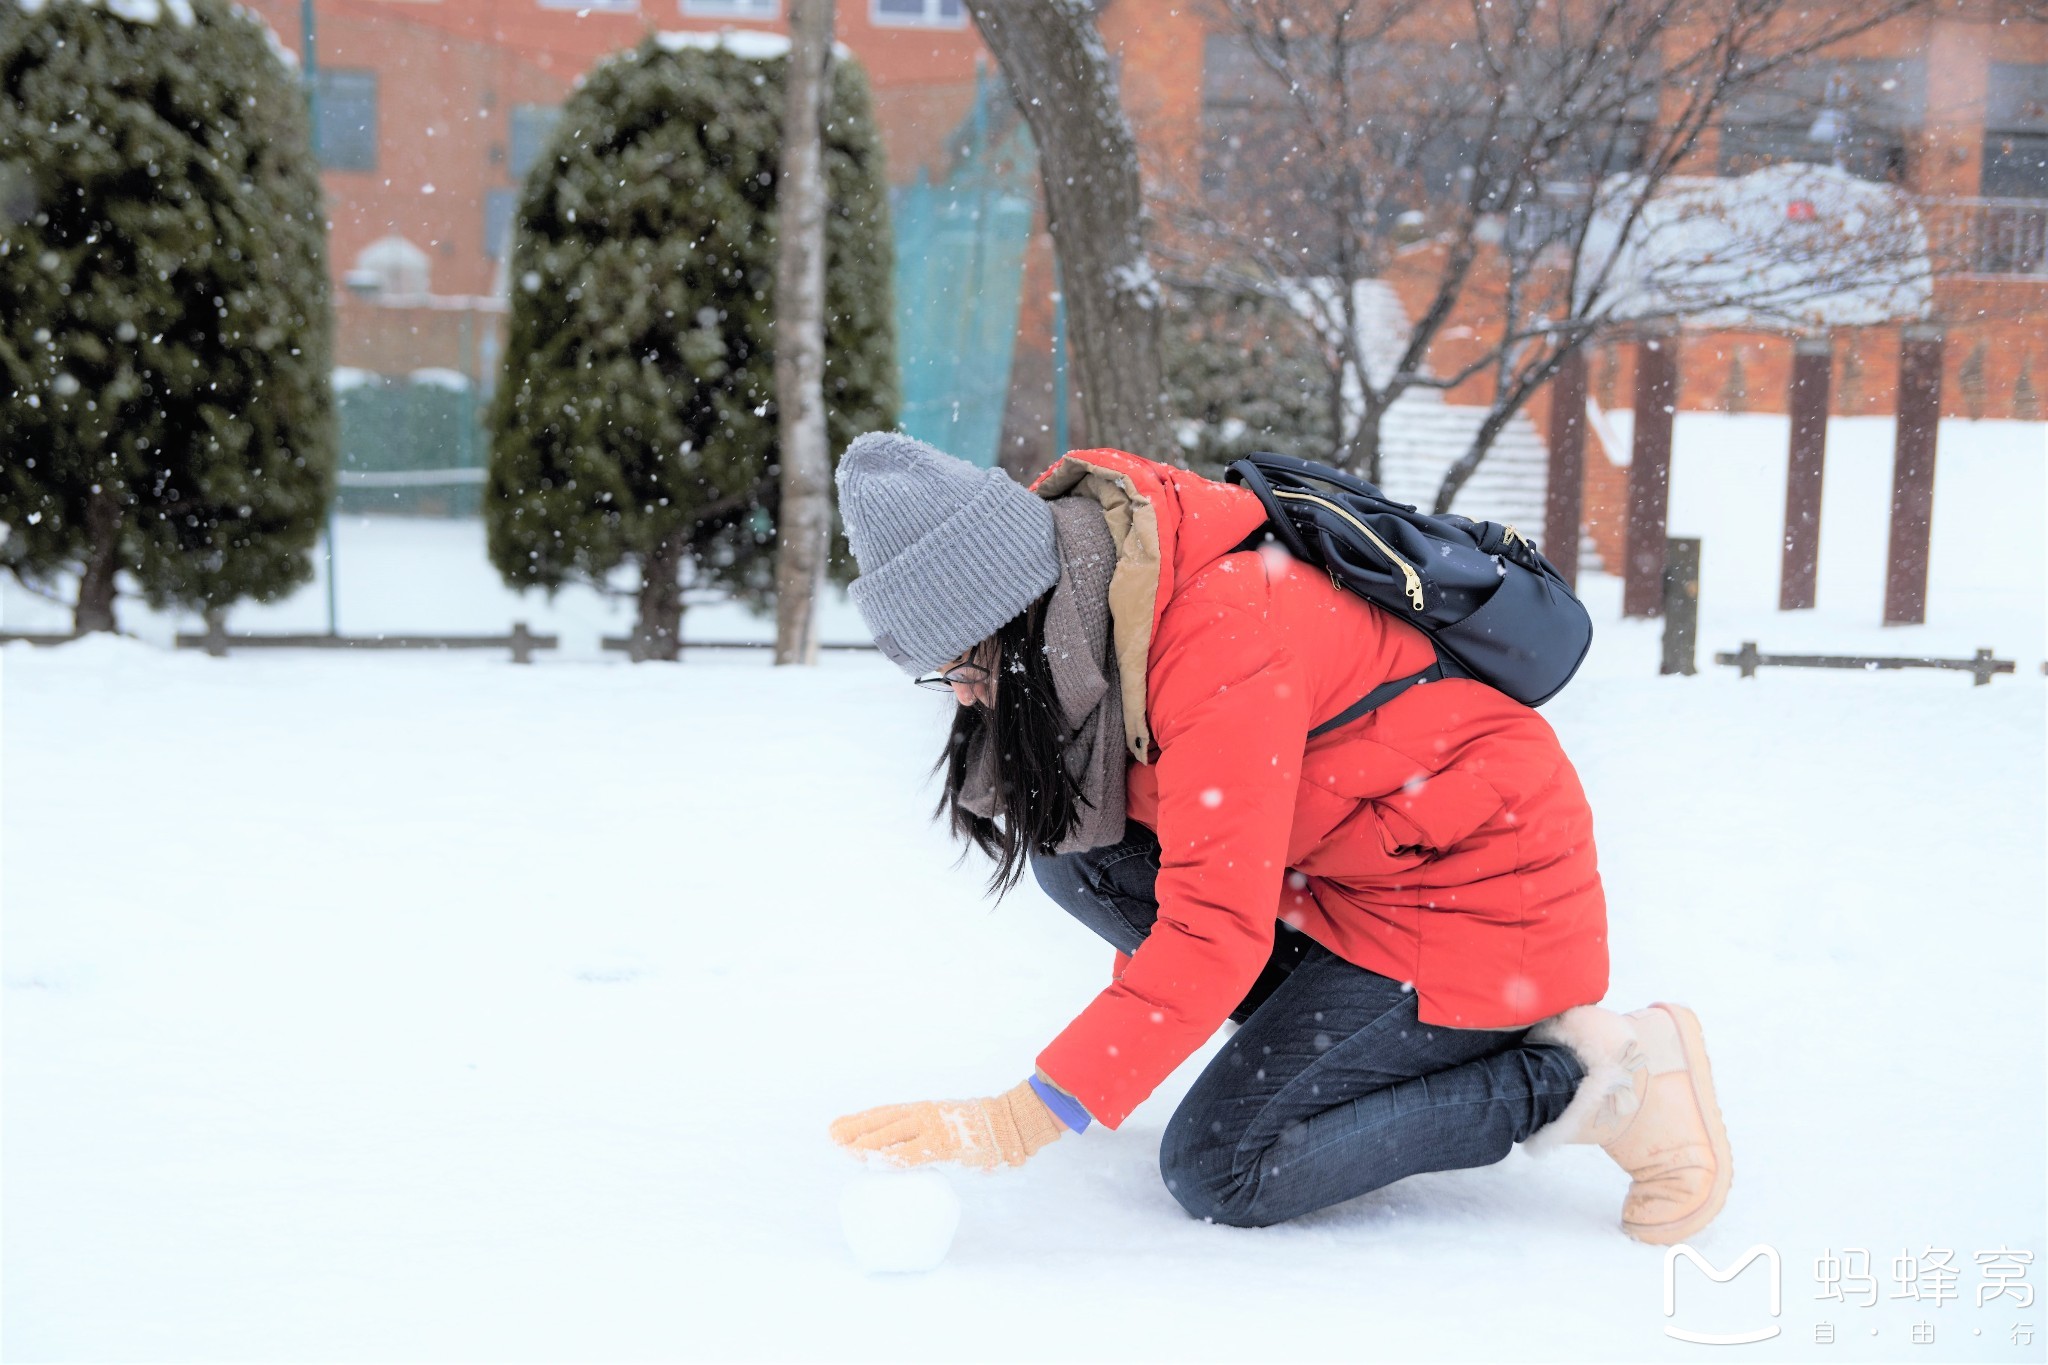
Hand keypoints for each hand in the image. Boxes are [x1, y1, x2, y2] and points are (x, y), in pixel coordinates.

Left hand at [829, 1078, 1063, 1170]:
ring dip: (867, 1144)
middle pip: (882, 1121)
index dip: (859, 1120)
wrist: (1011, 1123)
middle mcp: (924, 1115)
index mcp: (923, 1109)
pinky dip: (893, 1158)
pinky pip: (913, 1154)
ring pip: (893, 1135)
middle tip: (831, 1136)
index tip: (836, 1127)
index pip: (884, 1114)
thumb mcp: (947, 1124)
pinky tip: (876, 1162)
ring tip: (845, 1149)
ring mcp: (934, 1129)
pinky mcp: (945, 1146)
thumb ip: (927, 1137)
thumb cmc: (981, 1127)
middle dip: (855, 1130)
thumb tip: (908, 1151)